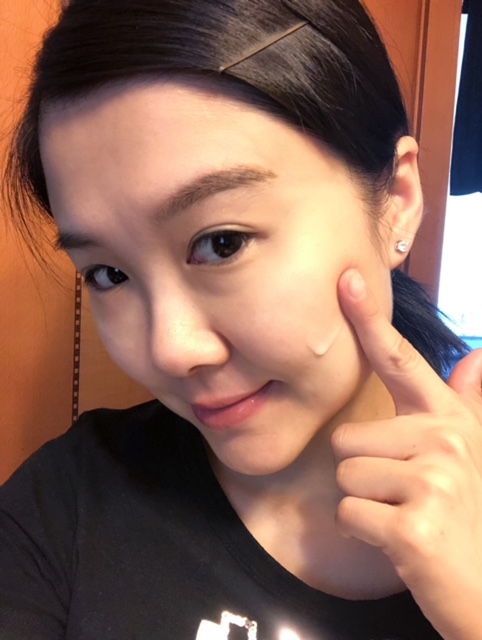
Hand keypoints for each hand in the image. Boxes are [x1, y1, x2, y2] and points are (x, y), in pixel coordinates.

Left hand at [332, 268, 481, 639]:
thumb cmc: (470, 520)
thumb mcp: (472, 456)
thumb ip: (468, 405)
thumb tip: (477, 359)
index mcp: (450, 421)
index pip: (401, 361)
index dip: (369, 321)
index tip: (345, 282)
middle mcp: (445, 439)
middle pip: (348, 439)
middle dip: (364, 474)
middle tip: (403, 498)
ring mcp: (432, 480)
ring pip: (345, 475)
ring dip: (365, 504)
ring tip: (404, 517)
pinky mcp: (414, 524)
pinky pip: (348, 513)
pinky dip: (364, 534)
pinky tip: (399, 542)